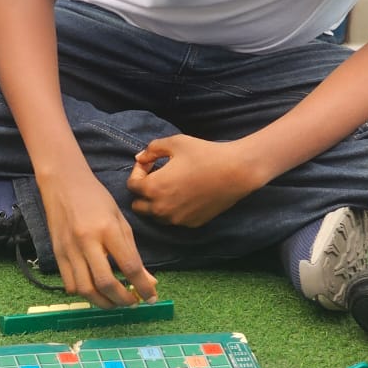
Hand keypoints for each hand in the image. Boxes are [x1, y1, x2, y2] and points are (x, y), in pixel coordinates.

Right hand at [39, 171, 156, 307]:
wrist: (63, 184)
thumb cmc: (96, 199)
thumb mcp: (120, 221)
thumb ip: (133, 252)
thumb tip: (148, 280)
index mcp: (108, 229)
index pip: (129, 266)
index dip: (143, 286)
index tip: (151, 297)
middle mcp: (86, 241)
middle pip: (105, 283)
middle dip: (123, 300)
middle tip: (133, 303)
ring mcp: (69, 250)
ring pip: (85, 289)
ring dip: (104, 302)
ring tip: (115, 302)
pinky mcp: (57, 254)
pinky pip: (70, 284)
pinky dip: (85, 294)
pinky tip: (95, 291)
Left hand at [128, 135, 249, 226]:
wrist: (236, 171)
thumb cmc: (205, 154)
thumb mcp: (175, 143)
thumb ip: (151, 150)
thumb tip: (139, 158)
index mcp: (153, 188)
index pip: (131, 186)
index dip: (138, 171)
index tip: (151, 163)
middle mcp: (161, 209)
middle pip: (138, 206)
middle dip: (143, 192)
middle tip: (157, 177)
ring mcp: (177, 220)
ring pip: (156, 216)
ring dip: (157, 203)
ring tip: (171, 186)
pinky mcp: (191, 224)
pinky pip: (174, 219)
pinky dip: (174, 209)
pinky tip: (187, 194)